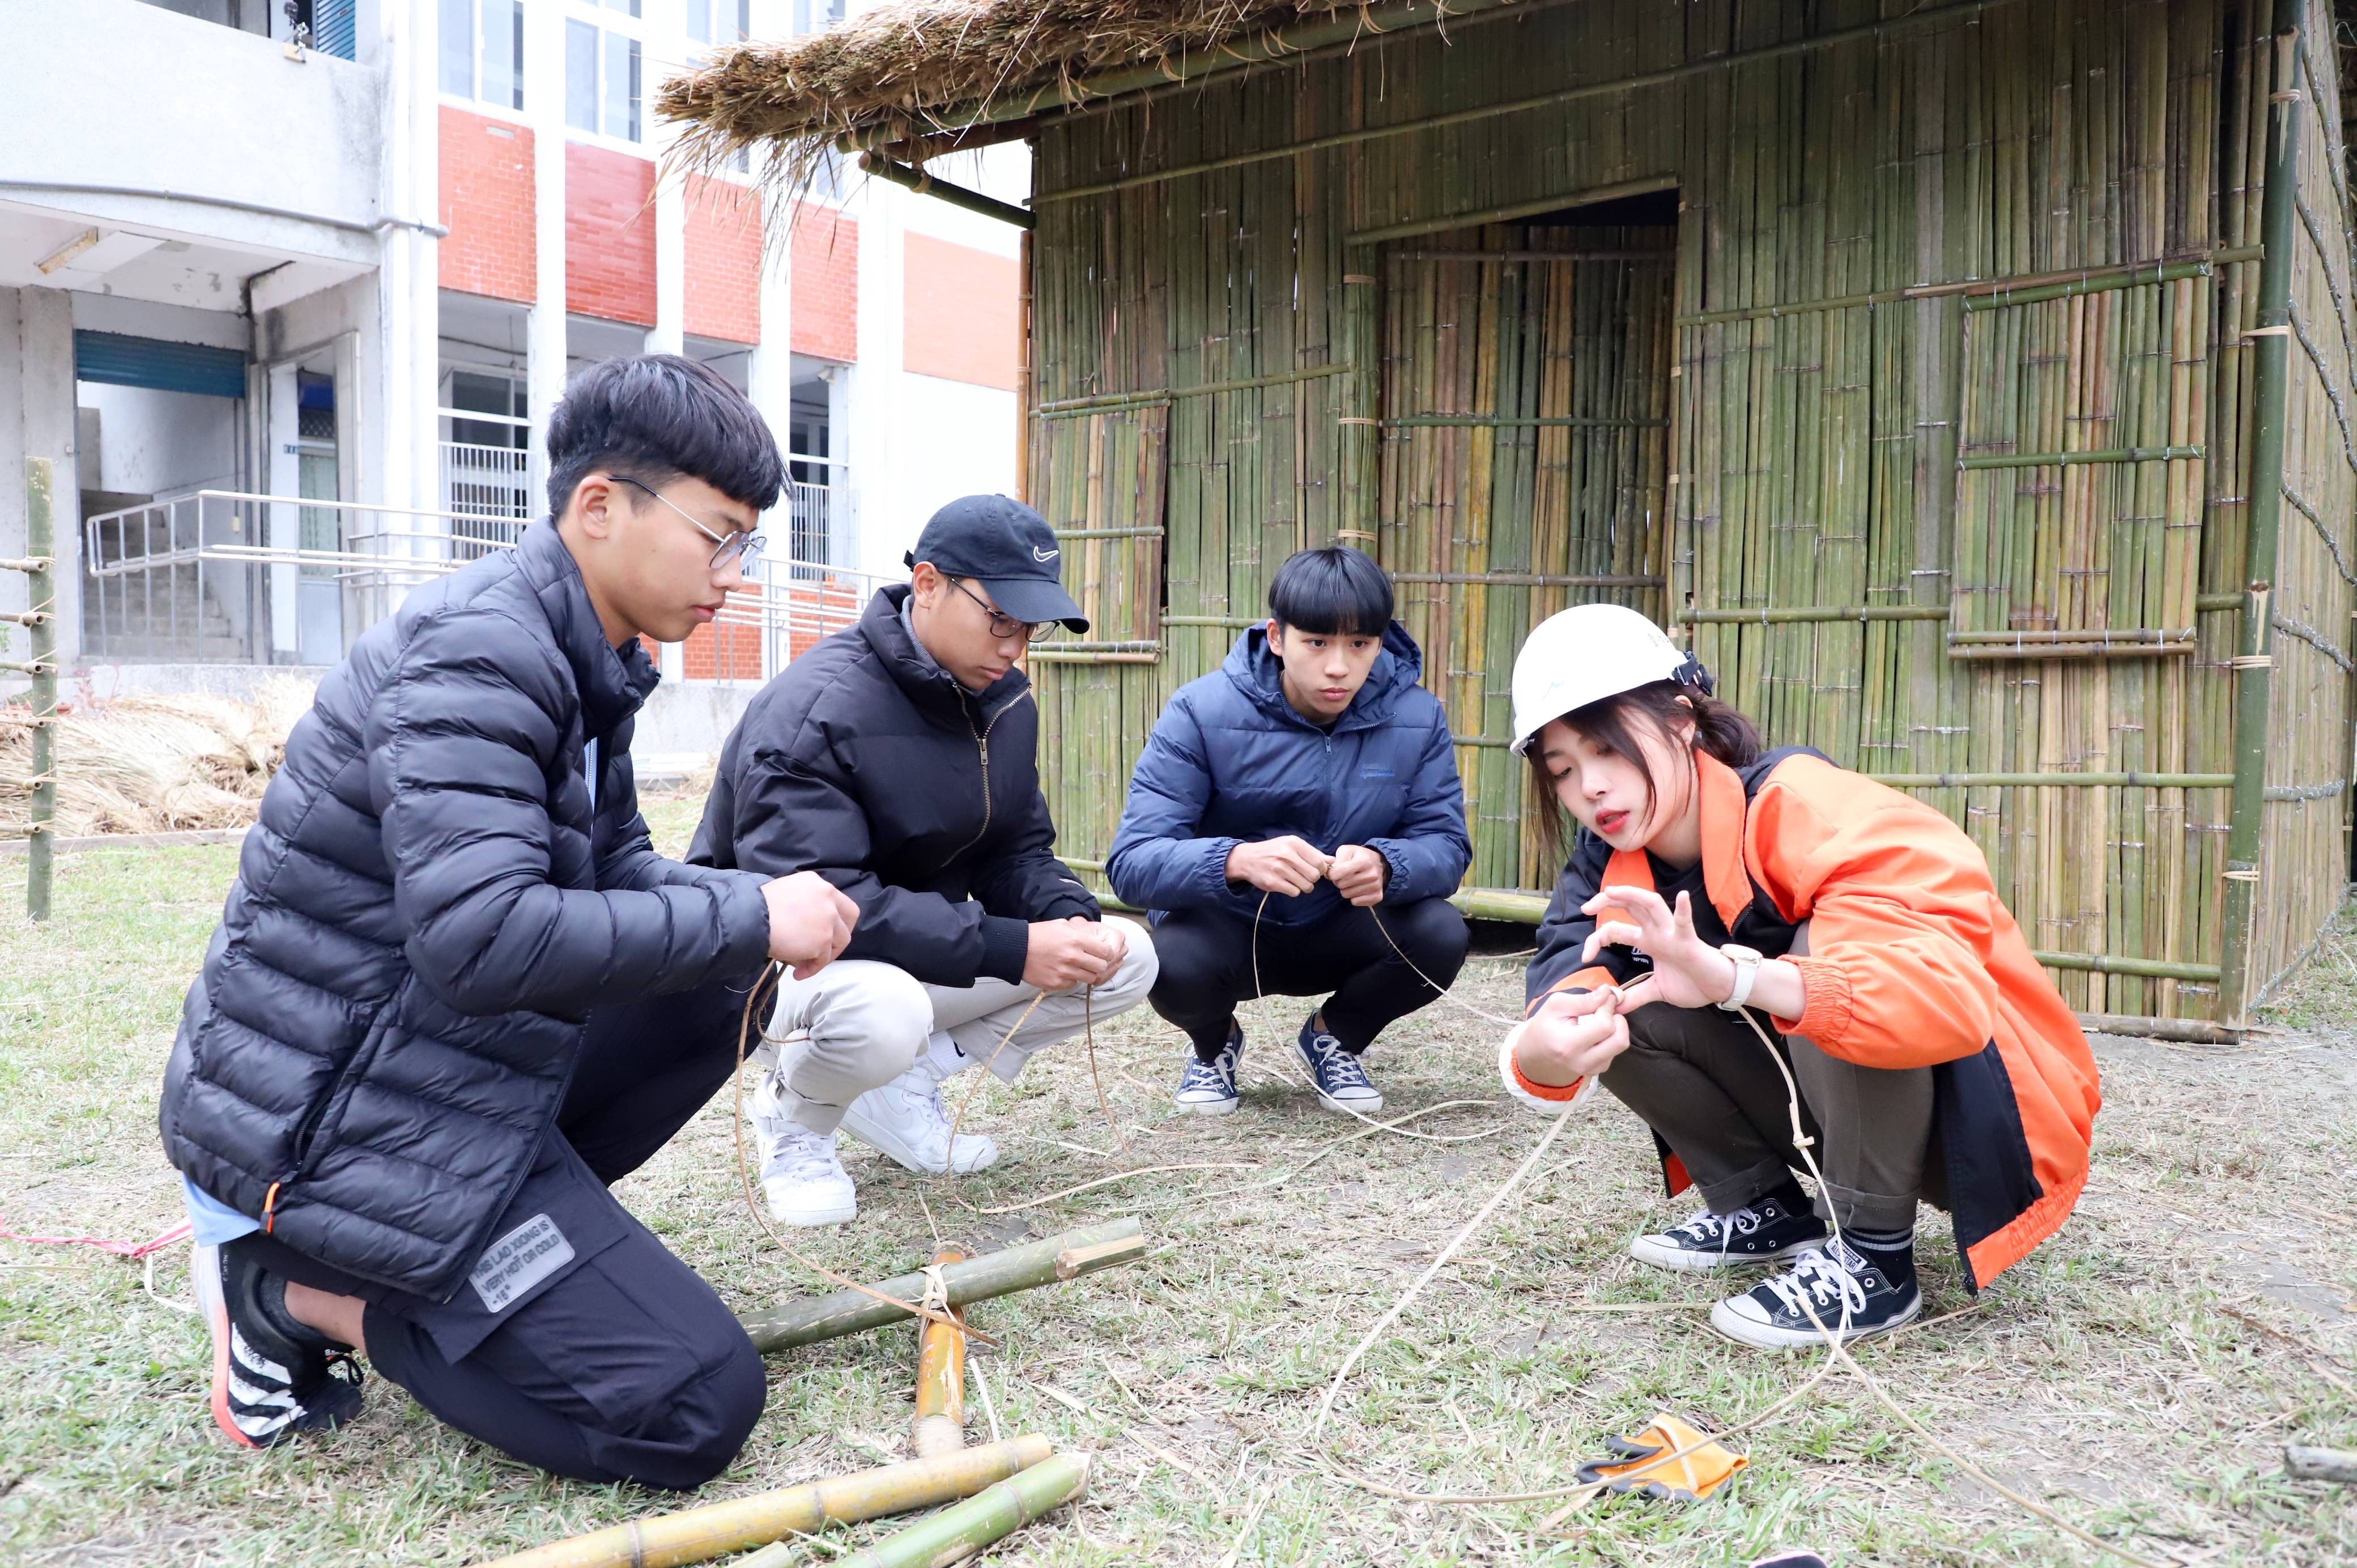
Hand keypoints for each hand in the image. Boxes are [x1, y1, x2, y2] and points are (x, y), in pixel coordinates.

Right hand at [762, 872, 858, 978]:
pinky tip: (798, 974)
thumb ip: (804, 903)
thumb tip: (808, 925)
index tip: (827, 932)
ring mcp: (828, 918)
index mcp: (817, 883)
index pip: (839, 902)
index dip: (836, 919)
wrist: (750, 918)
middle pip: (849, 920)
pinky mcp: (823, 939)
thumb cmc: (757, 908)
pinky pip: (823, 960)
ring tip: (804, 965)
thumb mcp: (785, 893)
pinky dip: (811, 969)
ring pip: (839, 942)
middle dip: (840, 937)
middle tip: (827, 950)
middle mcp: (828, 896)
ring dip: (824, 956)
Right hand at [1024, 916, 1123, 990]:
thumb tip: (1096, 940)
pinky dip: (1072, 979)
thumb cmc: (1039, 934)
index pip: (1106, 952)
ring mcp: (1064, 972)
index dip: (1107, 953)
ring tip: (1078, 966)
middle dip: (1099, 964)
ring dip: (1087, 973)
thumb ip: (1080, 933)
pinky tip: (1064, 971)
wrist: (1016, 949)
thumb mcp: (1062, 925)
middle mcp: (1072, 958)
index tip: (1102, 953)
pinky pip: (1073, 984)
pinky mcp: (1056, 983)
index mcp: (1077, 940)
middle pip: (1101, 967)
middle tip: (1092, 962)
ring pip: (1089, 978)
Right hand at [1225, 835, 1330, 896]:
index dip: (1321, 869)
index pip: (1319, 862)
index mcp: (1294, 843)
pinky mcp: (1273, 883)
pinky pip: (1294, 892)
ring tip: (1295, 880)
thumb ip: (1312, 852)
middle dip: (1312, 879)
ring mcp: (1279, 869)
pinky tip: (1287, 884)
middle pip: (1314, 875)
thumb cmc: (1272, 851)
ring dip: (1304, 886)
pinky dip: (1293, 890)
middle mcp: (1287, 855)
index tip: (1315, 870)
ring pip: (1306, 886)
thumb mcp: (1291, 845)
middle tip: (1305, 876)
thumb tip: (1332, 860)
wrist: (1246, 859)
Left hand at [1328, 844, 1388, 906]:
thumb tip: (1329, 874)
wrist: (1378, 863)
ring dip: (1345, 889)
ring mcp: (1375, 886)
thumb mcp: (1347, 850)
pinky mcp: (1377, 896)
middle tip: (1344, 876)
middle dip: (1338, 881)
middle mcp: (1372, 874)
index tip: (1333, 872)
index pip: (1339, 872)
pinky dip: (1353, 897)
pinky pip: (1355, 902)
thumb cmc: (1359, 856)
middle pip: (1341, 884)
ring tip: (1351, 882)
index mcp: (1364, 861)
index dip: (1331, 874)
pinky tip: (1357, 889)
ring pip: (1347, 894)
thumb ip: (1336, 859)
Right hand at [1512, 988, 1632, 1085]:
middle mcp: (1582, 1061)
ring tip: (1599, 1021)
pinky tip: (1597, 1033)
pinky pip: (1615, 1052)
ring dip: (1616, 1029)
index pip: (1605, 1025)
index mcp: (1568, 1044)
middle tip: (1604, 1011)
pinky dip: (1611, 1039)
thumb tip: (1607, 992)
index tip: (1602, 999)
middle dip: (1618, 1020)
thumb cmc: (1544, 1027)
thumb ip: (1583, 999)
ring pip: (1620, 1045)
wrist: (1535, 1056)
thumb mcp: (1555, 1006)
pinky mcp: (1596, 1071)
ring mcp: (1590, 1069)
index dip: (1608, 1007)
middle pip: (1620, 1040)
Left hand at [1579, 885, 1737, 1010]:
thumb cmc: (1693, 984)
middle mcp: (1657, 932)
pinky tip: (1683, 896)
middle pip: (1630, 906)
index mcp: (1648, 941)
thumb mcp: (1656, 991)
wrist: (1719, 988)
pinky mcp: (1689, 941)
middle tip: (1585, 907)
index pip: (1615, 929)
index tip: (1585, 956)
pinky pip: (1686, 923)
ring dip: (1631, 895)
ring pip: (1651, 904)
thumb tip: (1614, 1006)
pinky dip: (1684, 910)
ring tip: (1610, 891)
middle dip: (1605, 901)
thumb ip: (1635, 996)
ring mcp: (1672, 934)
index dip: (1596, 939)